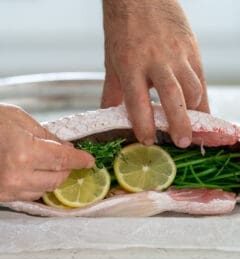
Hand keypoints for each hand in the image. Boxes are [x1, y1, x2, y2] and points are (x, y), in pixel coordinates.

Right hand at [0, 104, 93, 201]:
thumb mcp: (19, 120)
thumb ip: (47, 136)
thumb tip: (66, 147)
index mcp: (24, 152)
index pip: (63, 159)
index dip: (79, 159)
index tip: (89, 160)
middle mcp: (17, 175)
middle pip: (57, 178)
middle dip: (67, 168)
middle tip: (69, 158)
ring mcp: (8, 189)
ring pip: (45, 189)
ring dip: (53, 177)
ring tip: (50, 163)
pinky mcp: (1, 196)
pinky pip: (29, 194)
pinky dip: (38, 184)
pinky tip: (36, 172)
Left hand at [102, 0, 209, 147]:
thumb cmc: (123, 28)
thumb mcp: (112, 60)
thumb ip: (113, 91)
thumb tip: (109, 115)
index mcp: (130, 64)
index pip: (138, 102)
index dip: (144, 125)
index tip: (147, 140)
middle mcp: (156, 60)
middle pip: (173, 98)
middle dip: (179, 124)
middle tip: (182, 142)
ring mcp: (177, 54)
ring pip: (193, 89)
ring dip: (193, 110)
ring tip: (189, 125)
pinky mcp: (191, 47)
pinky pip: (200, 77)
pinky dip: (201, 95)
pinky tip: (197, 106)